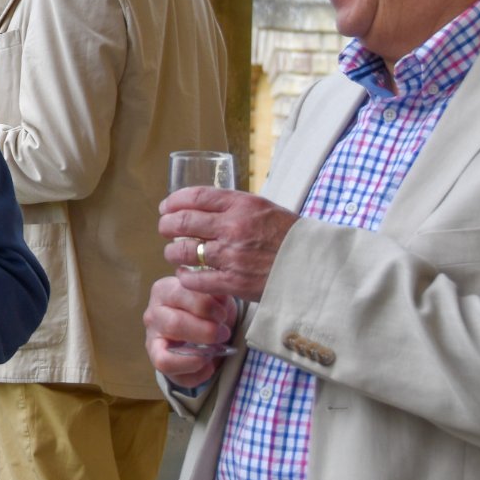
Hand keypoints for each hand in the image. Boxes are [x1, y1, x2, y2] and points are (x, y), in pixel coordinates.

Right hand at [143, 276, 236, 386]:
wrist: (198, 323)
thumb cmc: (204, 307)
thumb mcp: (213, 294)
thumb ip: (217, 293)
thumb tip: (221, 299)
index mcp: (164, 291)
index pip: (181, 295)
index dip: (206, 307)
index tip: (223, 314)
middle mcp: (152, 315)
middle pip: (174, 325)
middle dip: (205, 332)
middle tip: (224, 334)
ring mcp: (152, 340)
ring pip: (165, 357)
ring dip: (195, 358)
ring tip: (214, 353)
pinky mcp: (158, 361)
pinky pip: (174, 376)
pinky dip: (196, 375)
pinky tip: (210, 366)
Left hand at [158, 187, 299, 301]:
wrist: (315, 265)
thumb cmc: (289, 236)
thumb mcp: (264, 208)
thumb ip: (234, 206)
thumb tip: (204, 206)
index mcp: (241, 204)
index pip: (195, 196)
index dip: (174, 201)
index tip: (167, 206)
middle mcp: (233, 227)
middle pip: (183, 222)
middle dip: (166, 226)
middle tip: (164, 229)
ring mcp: (232, 256)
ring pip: (184, 252)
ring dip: (173, 252)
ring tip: (173, 253)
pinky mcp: (233, 282)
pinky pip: (196, 280)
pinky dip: (185, 276)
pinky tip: (185, 274)